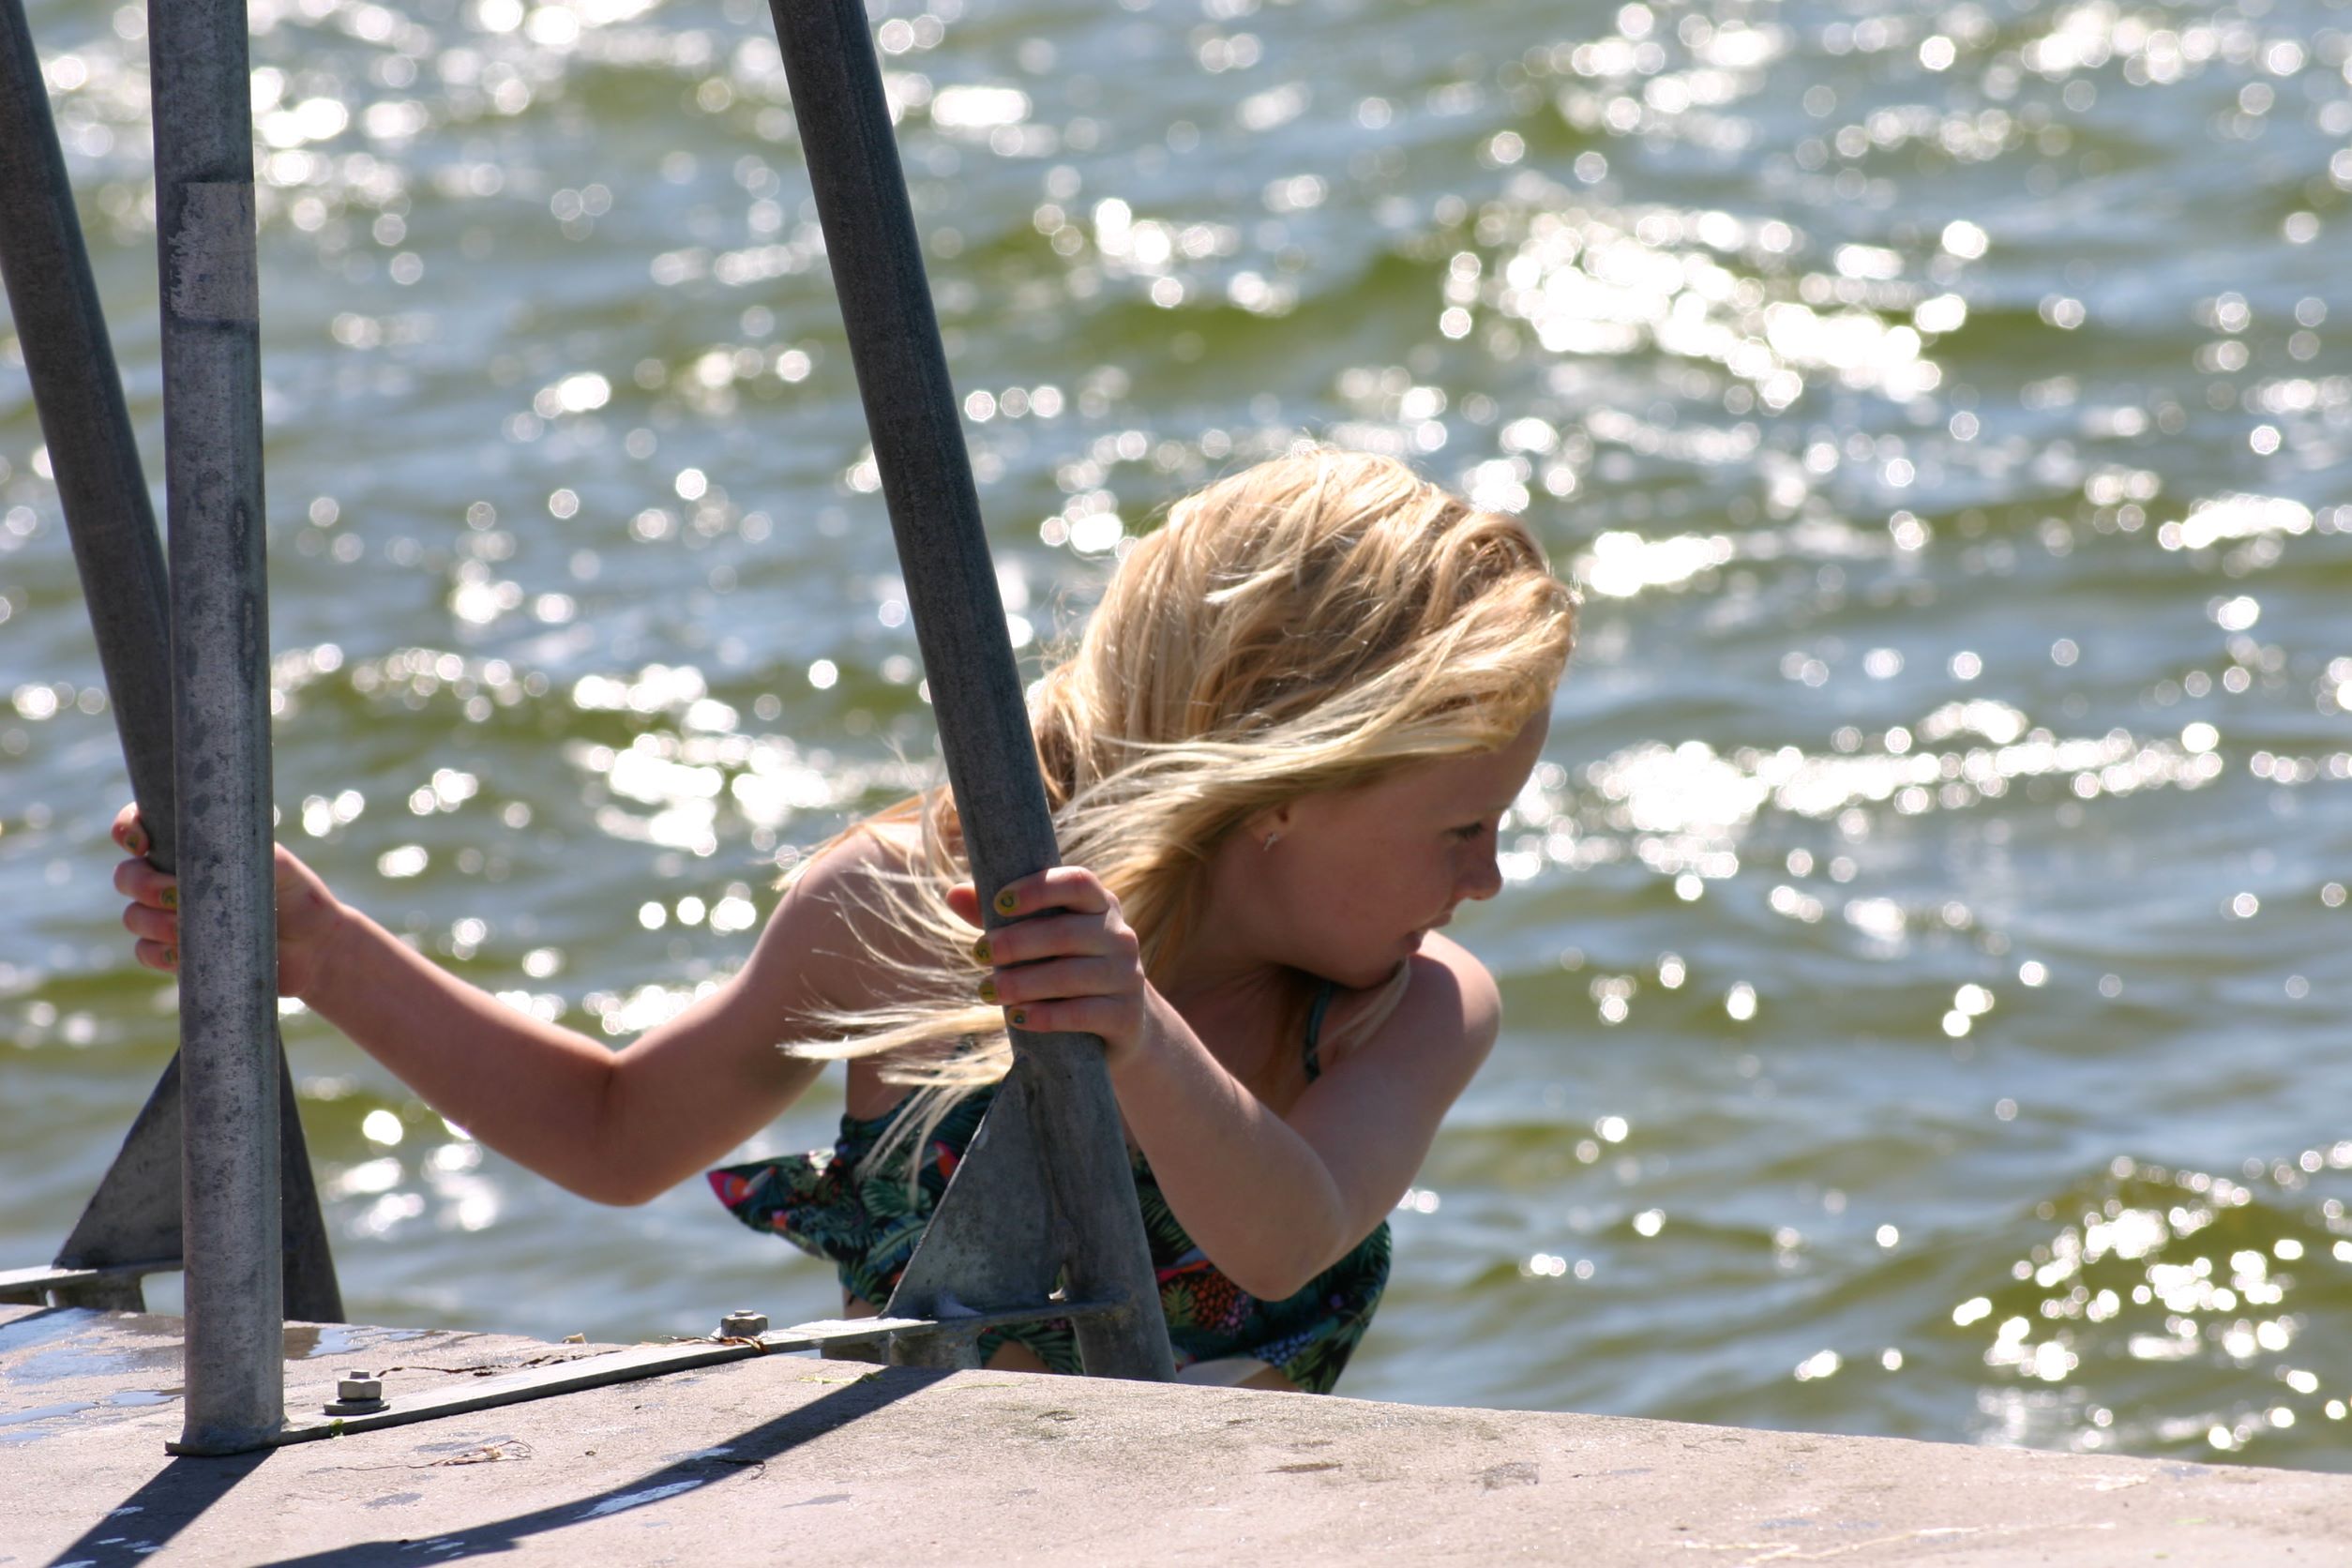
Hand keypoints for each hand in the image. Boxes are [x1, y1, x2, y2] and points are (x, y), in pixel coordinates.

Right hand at [111, 803, 351, 998]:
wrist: (314, 947)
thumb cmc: (296, 894)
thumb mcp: (275, 861)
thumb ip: (240, 844)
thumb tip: (203, 843)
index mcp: (191, 848)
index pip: (142, 827)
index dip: (127, 828)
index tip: (140, 842)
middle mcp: (172, 880)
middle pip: (126, 875)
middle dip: (141, 883)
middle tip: (174, 894)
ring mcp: (170, 918)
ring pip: (133, 916)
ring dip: (153, 921)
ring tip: (187, 927)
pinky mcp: (177, 954)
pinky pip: (145, 952)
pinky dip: (159, 953)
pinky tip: (182, 953)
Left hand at [947, 867, 1150, 1069]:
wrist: (1119, 1022)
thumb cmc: (1067, 967)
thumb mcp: (1040, 938)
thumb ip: (1000, 916)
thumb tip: (953, 893)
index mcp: (1100, 905)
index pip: (1077, 882)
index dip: (1038, 889)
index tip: (999, 903)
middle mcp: (1120, 935)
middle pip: (1065, 933)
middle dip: (1015, 943)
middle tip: (978, 953)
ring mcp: (1127, 976)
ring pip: (1070, 976)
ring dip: (1022, 983)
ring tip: (987, 991)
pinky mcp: (1125, 1015)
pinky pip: (1082, 1013)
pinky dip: (1045, 1016)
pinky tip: (1016, 1017)